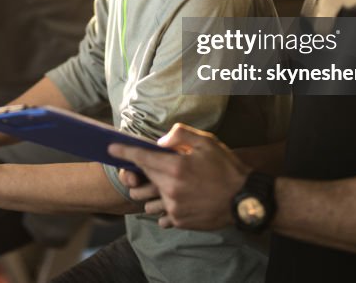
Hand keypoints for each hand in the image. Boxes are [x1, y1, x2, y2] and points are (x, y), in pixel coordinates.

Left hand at [109, 123, 248, 230]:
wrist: (244, 199)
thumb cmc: (226, 168)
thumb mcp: (207, 142)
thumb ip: (180, 135)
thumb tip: (159, 141)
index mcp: (175, 167)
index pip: (141, 158)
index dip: (123, 152)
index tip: (111, 148)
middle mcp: (170, 189)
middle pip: (140, 183)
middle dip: (139, 176)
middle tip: (151, 171)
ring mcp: (174, 208)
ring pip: (147, 203)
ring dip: (152, 195)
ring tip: (167, 188)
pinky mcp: (180, 221)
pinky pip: (161, 217)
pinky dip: (165, 209)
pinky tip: (177, 202)